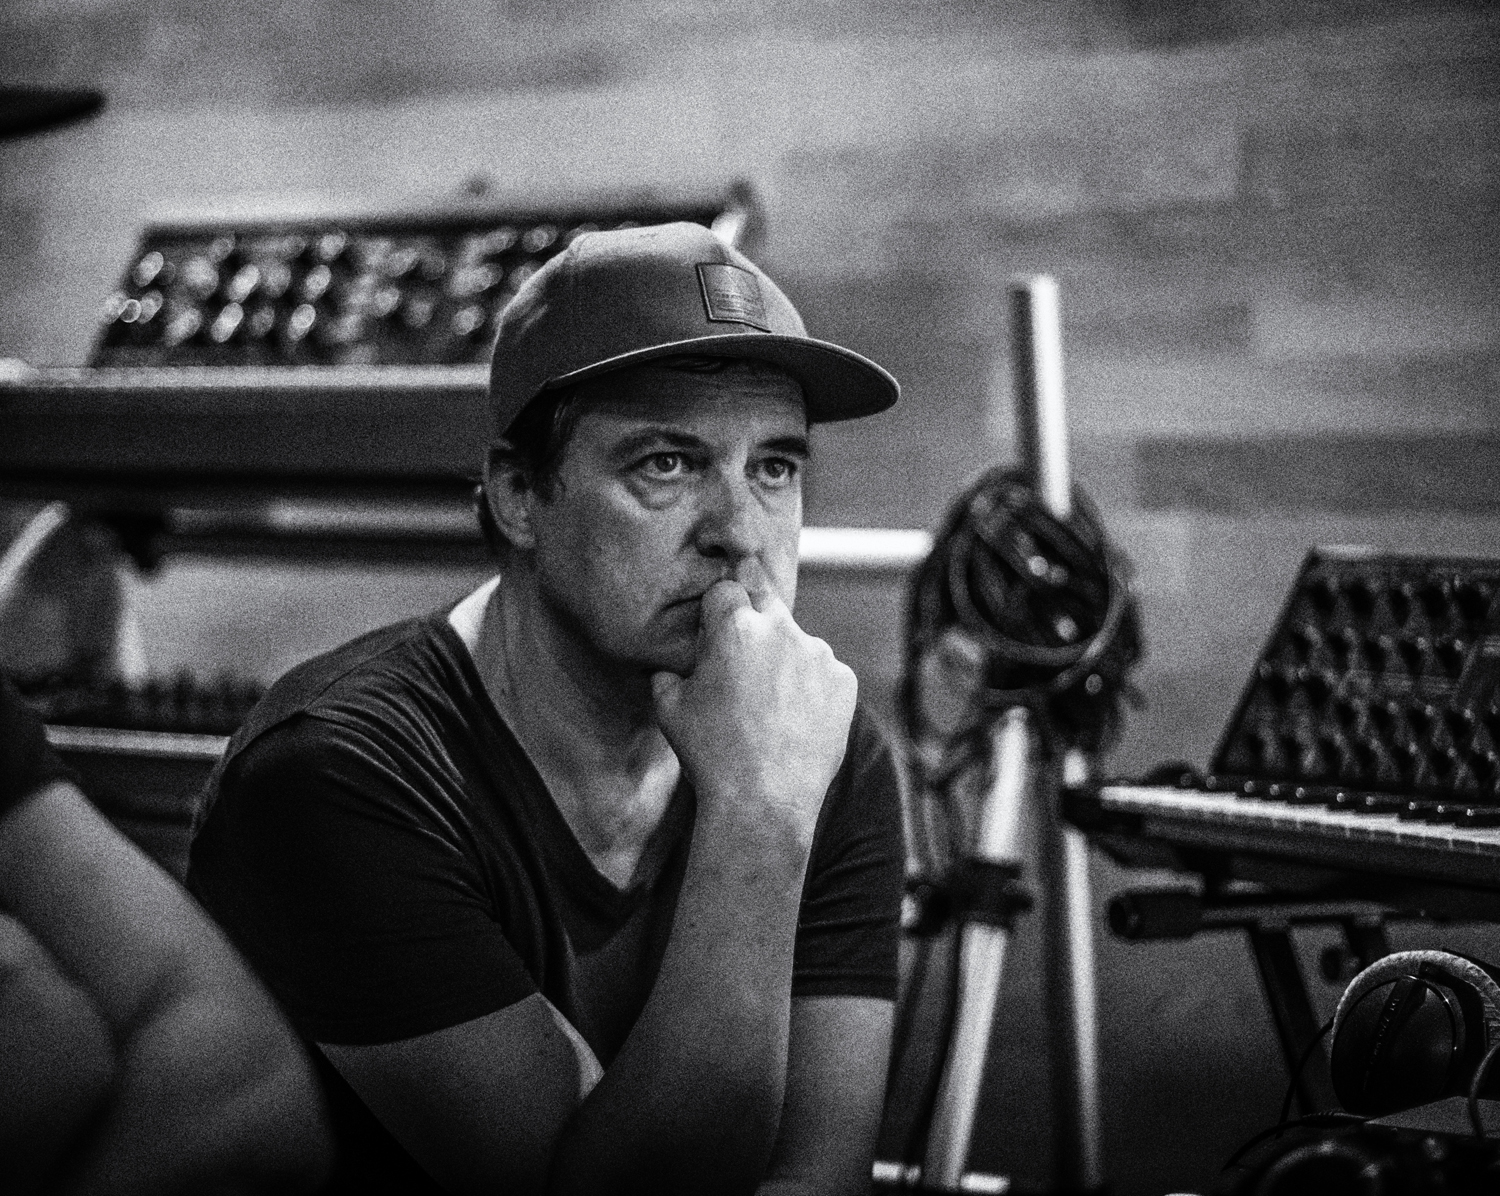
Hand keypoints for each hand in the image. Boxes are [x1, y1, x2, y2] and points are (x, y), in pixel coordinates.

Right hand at [651, 560, 856, 845]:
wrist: (763, 801)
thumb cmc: (710, 753)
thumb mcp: (668, 709)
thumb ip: (668, 674)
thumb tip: (672, 669)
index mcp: (735, 627)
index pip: (726, 589)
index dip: (718, 608)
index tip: (717, 629)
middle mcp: (782, 630)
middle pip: (766, 603)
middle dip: (754, 621)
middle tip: (744, 659)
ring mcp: (818, 654)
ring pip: (797, 642)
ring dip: (784, 660)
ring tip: (770, 707)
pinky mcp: (844, 681)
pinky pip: (823, 672)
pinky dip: (810, 687)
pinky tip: (794, 720)